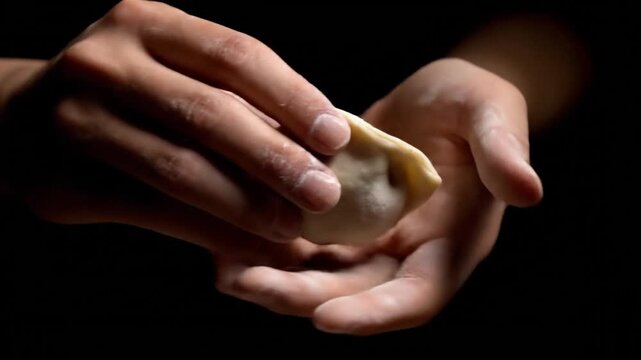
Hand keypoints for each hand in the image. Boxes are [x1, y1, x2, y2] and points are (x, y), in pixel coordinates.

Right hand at [0, 0, 350, 243]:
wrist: (26, 118)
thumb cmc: (128, 93)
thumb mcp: (172, 71)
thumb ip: (234, 100)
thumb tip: (318, 150)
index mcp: (149, 24)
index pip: (236, 56)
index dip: (293, 98)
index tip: (337, 138)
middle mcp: (109, 62)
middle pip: (211, 113)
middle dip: (276, 160)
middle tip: (325, 194)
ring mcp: (78, 118)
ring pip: (180, 168)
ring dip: (246, 204)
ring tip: (292, 227)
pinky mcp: (64, 178)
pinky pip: (152, 210)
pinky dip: (207, 231)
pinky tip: (246, 245)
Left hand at [214, 58, 542, 333]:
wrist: (442, 95)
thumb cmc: (475, 103)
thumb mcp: (492, 114)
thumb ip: (503, 152)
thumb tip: (528, 189)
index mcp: (449, 243)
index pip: (415, 296)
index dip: (373, 314)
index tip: (325, 318)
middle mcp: (406, 252)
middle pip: (354, 294)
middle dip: (302, 298)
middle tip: (249, 286)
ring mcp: (372, 238)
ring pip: (322, 274)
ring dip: (277, 278)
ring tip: (228, 271)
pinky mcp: (344, 216)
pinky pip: (306, 241)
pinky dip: (272, 245)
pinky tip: (233, 237)